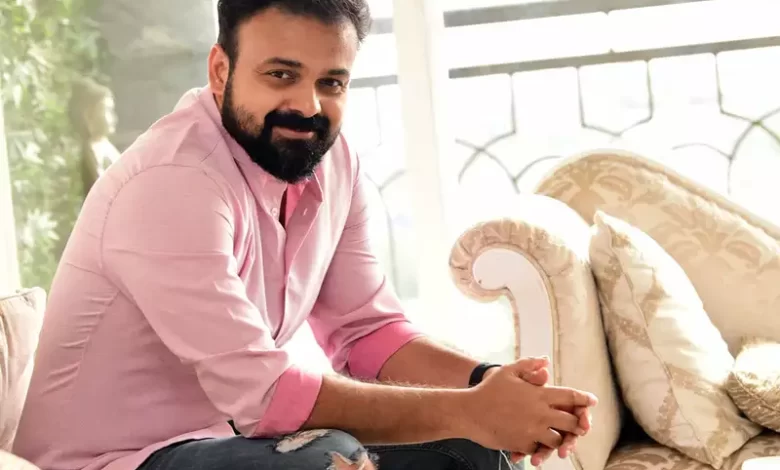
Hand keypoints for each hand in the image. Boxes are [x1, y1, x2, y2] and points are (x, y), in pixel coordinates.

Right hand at [459, 359, 596, 456]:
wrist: (468, 412)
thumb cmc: (488, 390)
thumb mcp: (508, 372)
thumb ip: (529, 365)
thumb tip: (546, 361)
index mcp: (539, 394)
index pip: (570, 397)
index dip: (584, 399)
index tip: (592, 401)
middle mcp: (539, 413)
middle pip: (571, 422)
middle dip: (578, 424)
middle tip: (581, 425)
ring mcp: (531, 431)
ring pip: (558, 439)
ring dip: (559, 438)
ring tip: (558, 436)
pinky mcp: (522, 444)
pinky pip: (539, 449)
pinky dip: (540, 448)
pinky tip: (538, 446)